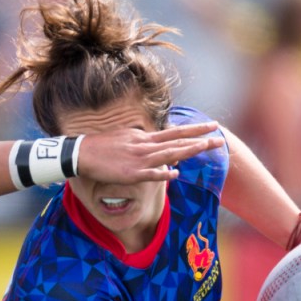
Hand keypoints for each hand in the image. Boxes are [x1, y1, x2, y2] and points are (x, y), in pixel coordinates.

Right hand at [77, 122, 224, 183]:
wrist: (82, 153)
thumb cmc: (103, 147)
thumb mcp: (126, 137)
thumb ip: (143, 142)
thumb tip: (156, 144)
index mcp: (144, 138)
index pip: (174, 133)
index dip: (194, 130)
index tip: (211, 127)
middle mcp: (145, 146)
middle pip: (176, 141)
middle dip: (199, 139)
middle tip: (218, 138)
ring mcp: (138, 159)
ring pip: (167, 154)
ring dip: (187, 151)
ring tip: (205, 148)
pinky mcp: (130, 173)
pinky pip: (150, 174)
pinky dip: (163, 173)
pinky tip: (175, 173)